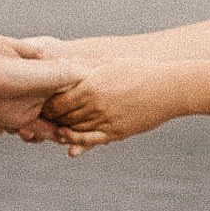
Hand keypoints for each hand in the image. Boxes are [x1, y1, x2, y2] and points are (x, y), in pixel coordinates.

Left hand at [43, 59, 185, 154]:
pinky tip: (71, 147)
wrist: (168, 89)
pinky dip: (78, 145)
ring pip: (74, 131)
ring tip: (55, 131)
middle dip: (50, 120)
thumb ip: (85, 67)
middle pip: (62, 117)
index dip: (47, 105)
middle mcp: (95, 105)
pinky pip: (92, 142)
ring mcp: (105, 120)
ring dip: (62, 132)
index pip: (57, 100)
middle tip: (41, 121)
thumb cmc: (140, 72)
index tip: (42, 105)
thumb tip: (63, 63)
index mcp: (91, 86)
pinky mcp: (116, 132)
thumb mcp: (110, 64)